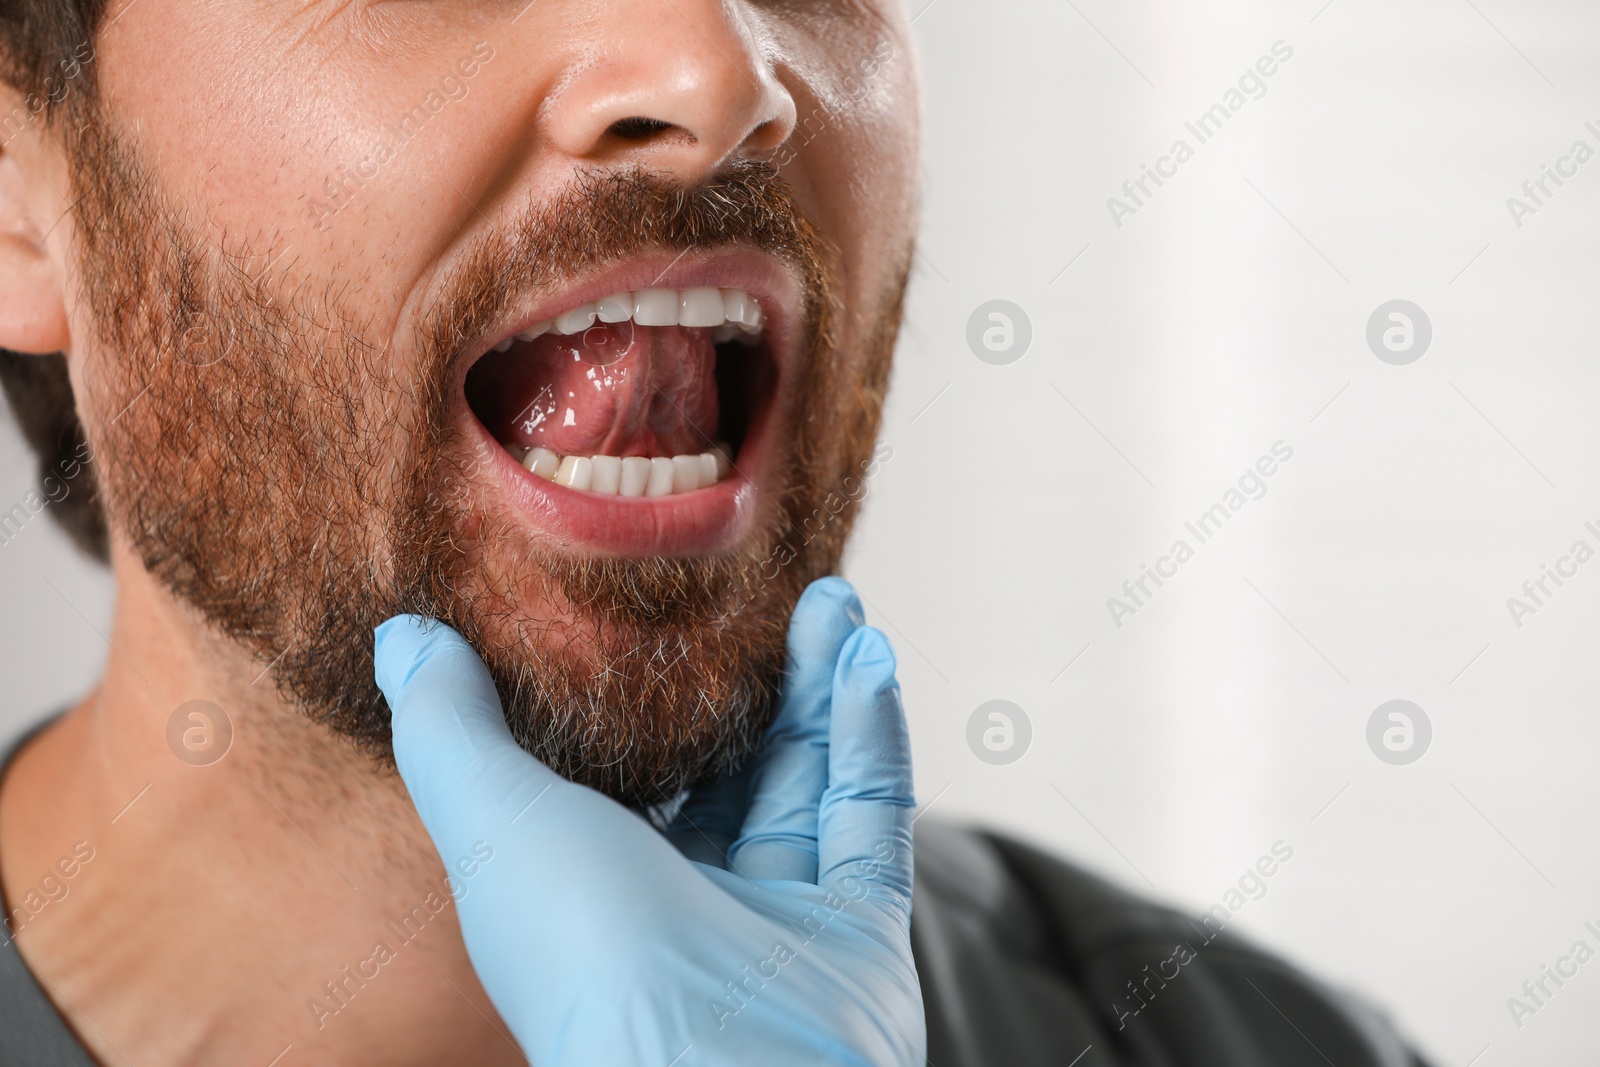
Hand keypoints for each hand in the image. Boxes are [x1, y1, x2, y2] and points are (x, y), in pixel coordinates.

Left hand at [373, 577, 924, 1065]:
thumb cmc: (583, 954)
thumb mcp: (492, 818)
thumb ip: (450, 726)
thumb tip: (404, 638)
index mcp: (594, 886)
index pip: (630, 775)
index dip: (652, 695)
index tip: (667, 610)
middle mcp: (688, 905)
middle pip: (733, 767)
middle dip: (757, 677)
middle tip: (777, 592)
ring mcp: (779, 918)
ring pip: (808, 779)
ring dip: (822, 685)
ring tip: (833, 597)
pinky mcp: (859, 930)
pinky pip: (872, 816)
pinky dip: (873, 734)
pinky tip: (868, 657)